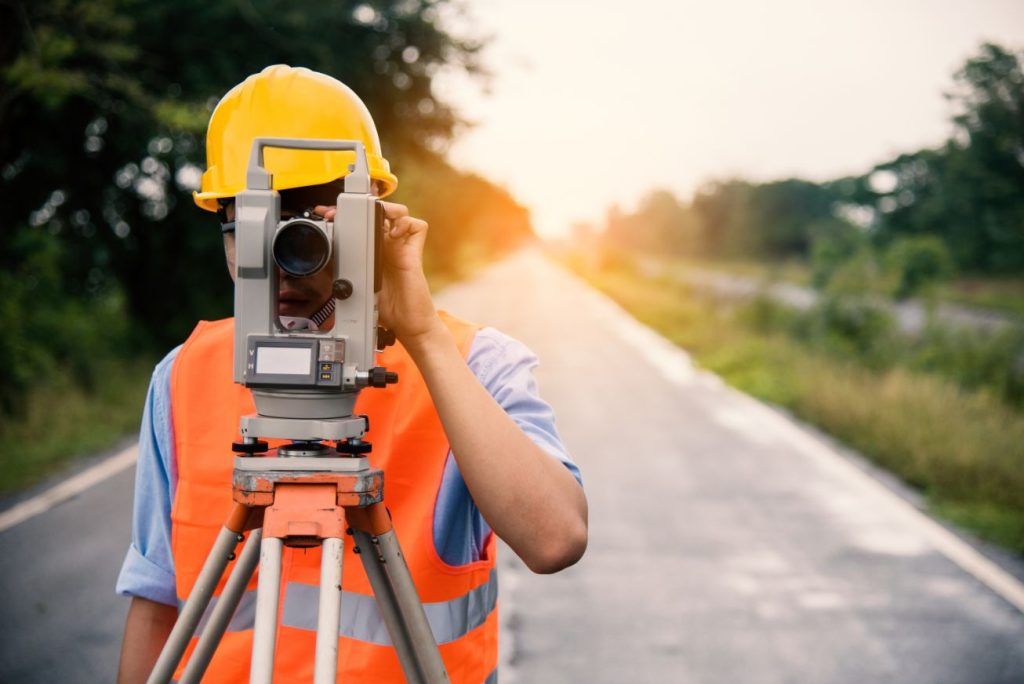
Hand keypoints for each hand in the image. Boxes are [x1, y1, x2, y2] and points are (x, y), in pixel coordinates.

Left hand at [312, 201, 441, 347]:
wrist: (407, 325)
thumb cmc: (386, 310)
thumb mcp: (357, 285)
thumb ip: (346, 269)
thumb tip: (329, 256)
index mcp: (373, 251)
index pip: (361, 223)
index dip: (346, 215)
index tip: (329, 214)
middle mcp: (388, 246)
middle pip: (381, 211)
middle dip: (363, 205)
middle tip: (343, 213)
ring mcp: (402, 248)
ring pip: (400, 212)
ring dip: (387, 210)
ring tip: (375, 220)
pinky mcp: (415, 253)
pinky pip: (417, 226)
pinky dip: (405, 223)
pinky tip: (394, 235)